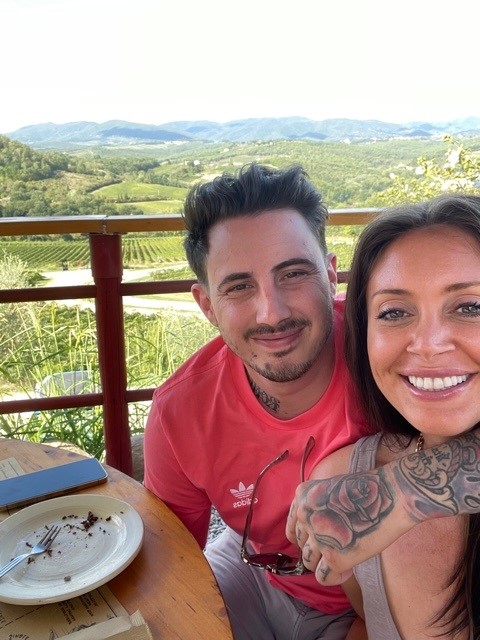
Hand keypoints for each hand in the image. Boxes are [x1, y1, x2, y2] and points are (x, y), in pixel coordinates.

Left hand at [286, 468, 407, 585]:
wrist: (390, 495)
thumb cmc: (368, 492)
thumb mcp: (332, 490)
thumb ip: (319, 509)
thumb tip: (315, 536)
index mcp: (304, 496)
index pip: (293, 528)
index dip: (305, 539)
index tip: (318, 542)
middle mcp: (305, 515)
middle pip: (301, 546)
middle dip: (318, 550)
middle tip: (339, 548)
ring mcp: (318, 536)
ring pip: (309, 563)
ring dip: (325, 564)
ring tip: (345, 557)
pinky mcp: (334, 557)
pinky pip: (324, 578)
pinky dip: (336, 577)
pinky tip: (350, 567)